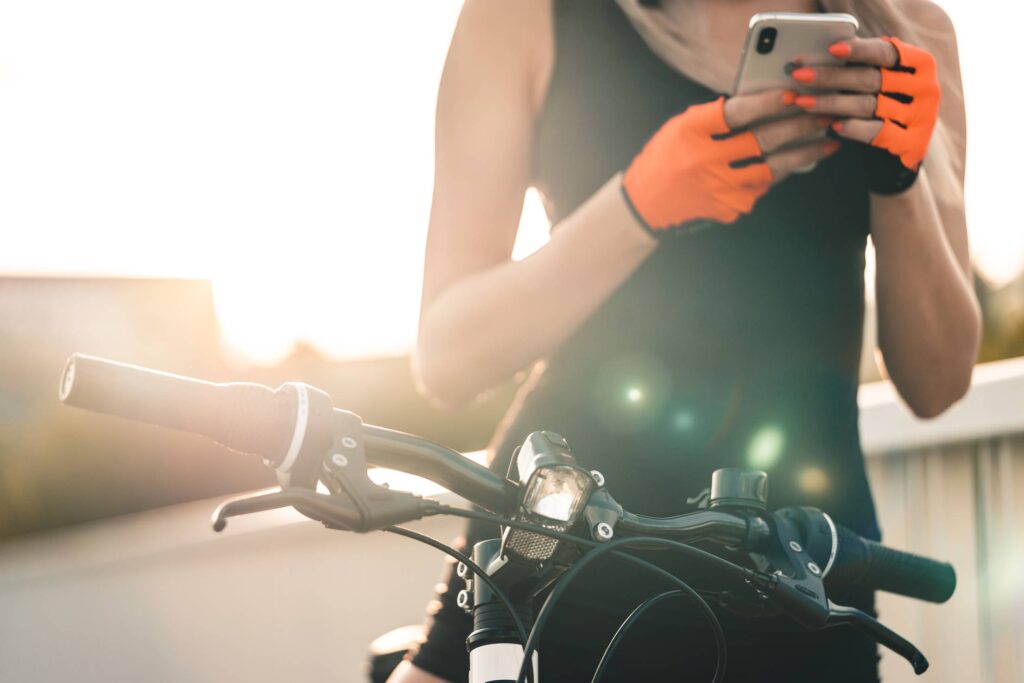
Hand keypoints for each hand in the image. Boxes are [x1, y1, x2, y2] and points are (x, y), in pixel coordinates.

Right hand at [622, 91, 838, 231]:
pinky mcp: (729, 208)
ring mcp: (719, 189)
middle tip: (824, 116)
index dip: (768, 103)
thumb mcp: (683, 126)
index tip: (793, 94)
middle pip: (763, 141)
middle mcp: (705, 161)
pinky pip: (763, 187)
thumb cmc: (668, 156)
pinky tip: (795, 162)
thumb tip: (767, 102)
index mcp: (691, 132)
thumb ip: (718, 115)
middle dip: (800, 126)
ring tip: (824, 143)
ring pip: (773, 169)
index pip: (737, 113)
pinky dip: (779, 173)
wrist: (648, 201)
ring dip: (803, 154)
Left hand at [789, 37, 940, 173]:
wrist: (902, 150)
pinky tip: (832, 126)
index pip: (885, 52)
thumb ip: (859, 65)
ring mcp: (920, 115)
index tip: (831, 49)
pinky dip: (853, 127)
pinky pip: (877, 132)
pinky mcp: (911, 141)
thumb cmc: (883, 106)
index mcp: (918, 63)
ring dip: (831, 103)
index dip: (859, 50)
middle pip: (870, 78)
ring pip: (867, 105)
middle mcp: (923, 87)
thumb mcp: (877, 81)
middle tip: (799, 76)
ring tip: (802, 102)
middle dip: (830, 77)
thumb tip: (819, 53)